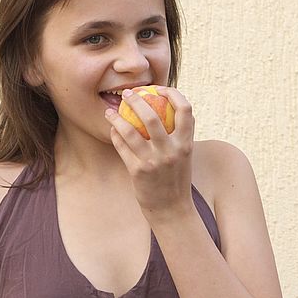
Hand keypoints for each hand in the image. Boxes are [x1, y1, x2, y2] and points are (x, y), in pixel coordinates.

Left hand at [105, 86, 195, 220]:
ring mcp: (154, 161)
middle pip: (153, 115)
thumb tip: (173, 107)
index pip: (185, 110)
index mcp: (187, 144)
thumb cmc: (176, 178)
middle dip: (137, 99)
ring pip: (130, 130)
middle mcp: (172, 150)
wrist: (171, 209)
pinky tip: (112, 129)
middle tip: (128, 93)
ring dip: (117, 116)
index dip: (173, 94)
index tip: (160, 88)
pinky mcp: (138, 171)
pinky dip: (115, 134)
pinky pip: (122, 146)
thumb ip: (181, 134)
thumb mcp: (185, 155)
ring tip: (110, 110)